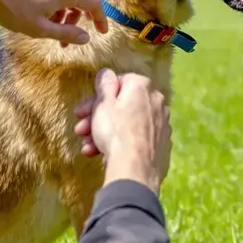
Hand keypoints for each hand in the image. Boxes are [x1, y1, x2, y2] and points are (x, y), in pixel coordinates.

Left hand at [0, 0, 108, 44]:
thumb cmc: (10, 6)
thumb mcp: (39, 28)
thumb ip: (66, 34)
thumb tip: (86, 38)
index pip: (95, 4)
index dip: (101, 19)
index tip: (101, 31)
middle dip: (83, 13)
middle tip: (73, 30)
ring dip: (66, 5)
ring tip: (50, 22)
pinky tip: (38, 5)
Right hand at [74, 69, 171, 193]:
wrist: (135, 169)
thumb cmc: (116, 133)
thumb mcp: (103, 104)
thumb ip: (104, 85)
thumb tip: (106, 73)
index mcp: (142, 86)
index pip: (118, 83)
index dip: (96, 98)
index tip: (82, 112)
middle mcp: (156, 101)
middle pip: (121, 105)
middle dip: (97, 118)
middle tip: (80, 130)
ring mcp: (161, 123)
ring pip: (127, 123)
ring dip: (104, 133)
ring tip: (87, 147)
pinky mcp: (161, 143)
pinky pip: (136, 138)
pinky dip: (121, 143)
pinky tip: (103, 154)